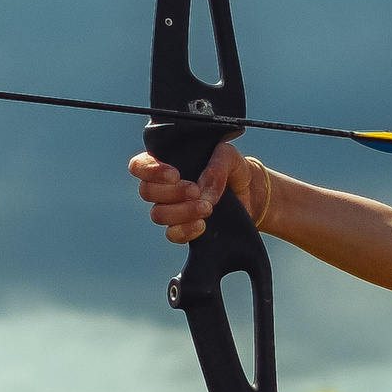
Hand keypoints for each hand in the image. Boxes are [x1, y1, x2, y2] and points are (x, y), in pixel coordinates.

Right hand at [129, 142, 255, 242]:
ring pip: (158, 214)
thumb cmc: (234, 168)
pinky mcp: (183, 229)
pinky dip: (186, 230)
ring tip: (207, 207)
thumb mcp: (230, 156)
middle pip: (146, 192)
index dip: (149, 171)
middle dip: (171, 192)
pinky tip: (202, 225)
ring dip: (181, 212)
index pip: (140, 166)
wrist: (252, 193)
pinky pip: (172, 234)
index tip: (174, 175)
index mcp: (167, 163)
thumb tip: (203, 189)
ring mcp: (171, 209)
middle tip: (195, 190)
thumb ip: (217, 163)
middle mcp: (164, 187)